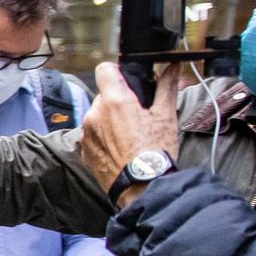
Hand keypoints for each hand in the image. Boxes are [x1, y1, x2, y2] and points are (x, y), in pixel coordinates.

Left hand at [82, 61, 182, 205]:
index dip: (117, 71)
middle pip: (103, 95)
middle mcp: (94, 114)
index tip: (128, 81)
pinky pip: (92, 135)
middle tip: (138, 113)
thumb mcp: (166, 116)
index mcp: (114, 101)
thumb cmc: (155, 151)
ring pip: (97, 116)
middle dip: (119, 100)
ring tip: (131, 134)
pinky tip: (121, 147)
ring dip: (110, 119)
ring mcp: (86, 133)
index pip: (105, 69)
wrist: (142, 186)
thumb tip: (171, 68)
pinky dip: (104, 136)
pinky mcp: (84, 150)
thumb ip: (166, 88)